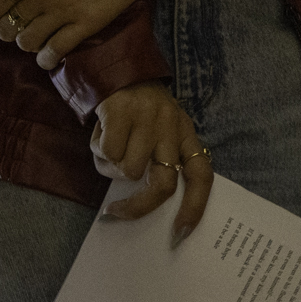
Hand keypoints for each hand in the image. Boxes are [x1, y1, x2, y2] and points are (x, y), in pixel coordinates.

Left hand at [0, 0, 158, 69]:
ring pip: (29, 42)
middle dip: (4, 30)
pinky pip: (58, 50)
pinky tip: (48, 50)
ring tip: (31, 34)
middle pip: (8, 28)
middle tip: (11, 24)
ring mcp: (67, 10)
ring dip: (25, 42)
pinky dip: (47, 56)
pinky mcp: (88, 23)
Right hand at [90, 81, 213, 247]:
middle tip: (116, 212)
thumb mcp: (160, 131)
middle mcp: (172, 127)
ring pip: (129, 171)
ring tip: (108, 149)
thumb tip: (143, 202)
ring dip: (111, 168)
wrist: (116, 68)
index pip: (201, 175)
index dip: (195, 207)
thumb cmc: (138, 110)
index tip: (181, 233)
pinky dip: (99, 151)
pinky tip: (101, 135)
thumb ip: (159, 160)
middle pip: (162, 185)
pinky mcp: (122, 112)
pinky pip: (108, 153)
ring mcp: (147, 119)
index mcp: (186, 134)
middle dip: (138, 207)